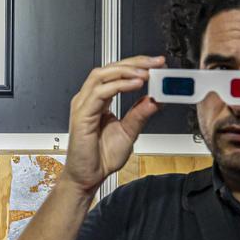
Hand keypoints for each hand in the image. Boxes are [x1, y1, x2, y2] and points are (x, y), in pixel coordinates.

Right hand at [63, 56, 163, 196]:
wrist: (89, 177)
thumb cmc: (101, 157)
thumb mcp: (129, 132)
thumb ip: (140, 114)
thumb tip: (155, 98)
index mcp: (98, 101)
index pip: (116, 74)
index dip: (137, 66)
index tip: (157, 65)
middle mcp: (88, 99)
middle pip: (108, 69)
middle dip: (134, 63)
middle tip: (155, 63)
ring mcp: (83, 106)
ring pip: (101, 75)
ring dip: (126, 71)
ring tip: (146, 73)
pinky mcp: (82, 115)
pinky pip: (100, 93)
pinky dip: (119, 86)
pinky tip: (135, 85)